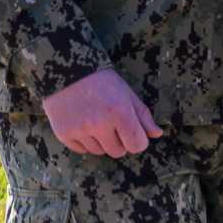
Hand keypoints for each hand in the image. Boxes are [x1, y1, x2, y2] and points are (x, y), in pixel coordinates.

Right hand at [43, 67, 161, 156]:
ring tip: (95, 120)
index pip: (137, 146)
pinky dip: (84, 141)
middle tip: (112, 123)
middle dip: (119, 141)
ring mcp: (80, 130)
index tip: (132, 131)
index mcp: (120, 113)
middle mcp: (100, 124)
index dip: (137, 139)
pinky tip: (82, 123)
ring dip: (101, 141)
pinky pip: (82, 150)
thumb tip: (157, 134)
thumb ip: (142, 116)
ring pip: (99, 152)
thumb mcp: (127, 93)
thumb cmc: (102, 81)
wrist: (67, 71)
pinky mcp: (64, 134)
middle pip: (118, 152)